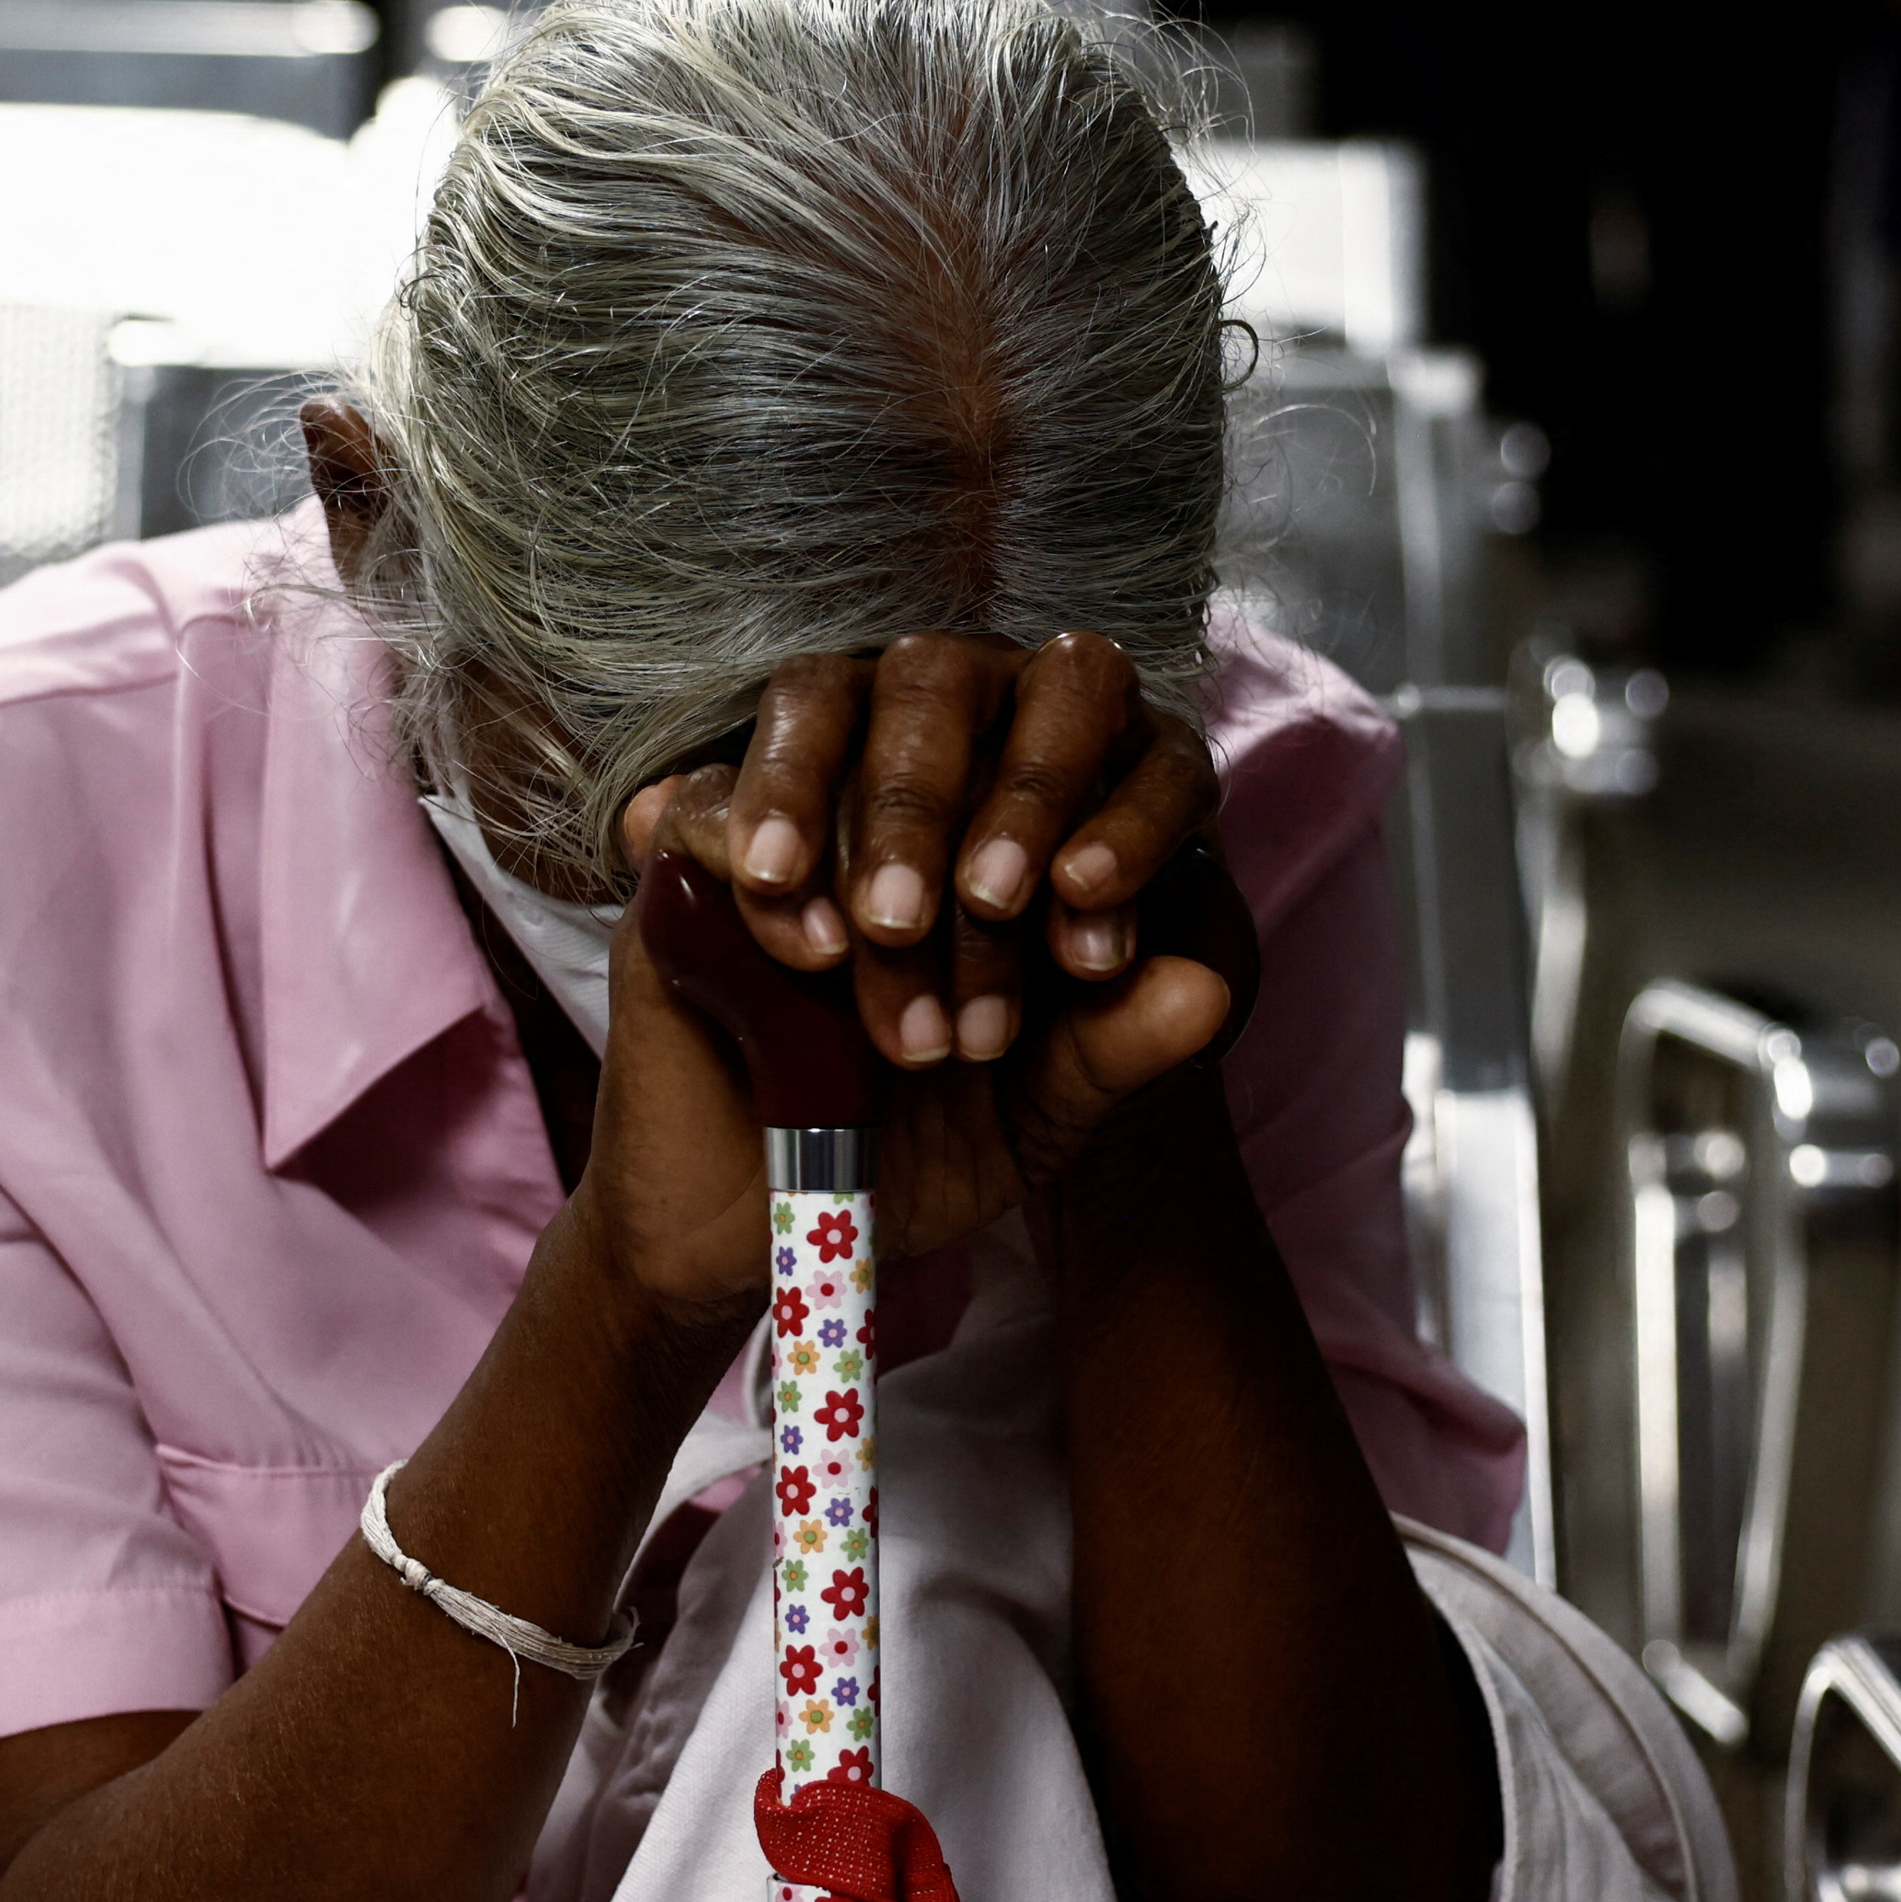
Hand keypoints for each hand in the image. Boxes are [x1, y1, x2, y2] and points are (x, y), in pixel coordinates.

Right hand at [580, 632, 1239, 1330]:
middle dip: (996, 793)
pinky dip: (763, 837)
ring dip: (875, 811)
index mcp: (1040, 812)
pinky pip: (717, 781)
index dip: (1126, 807)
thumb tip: (1206, 988)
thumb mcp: (1033, 1111)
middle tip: (985, 908)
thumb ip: (1112, 1049)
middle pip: (967, 681)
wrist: (757, 1220)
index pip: (1119, 735)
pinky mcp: (695, 829)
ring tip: (882, 935)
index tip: (1092, 928)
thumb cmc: (916, 1140)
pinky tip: (804, 940)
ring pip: (836, 695)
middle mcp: (927, 762)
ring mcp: (801, 783)